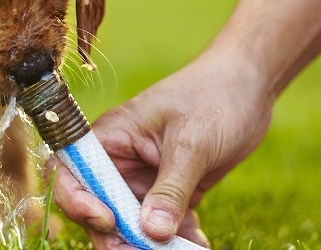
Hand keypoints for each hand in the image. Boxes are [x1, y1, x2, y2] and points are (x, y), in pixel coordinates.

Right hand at [51, 48, 272, 248]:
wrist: (248, 86)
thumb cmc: (213, 97)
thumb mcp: (191, 143)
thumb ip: (171, 189)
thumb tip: (151, 232)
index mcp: (110, 137)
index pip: (71, 174)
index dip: (77, 202)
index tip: (108, 220)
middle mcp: (119, 161)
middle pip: (99, 209)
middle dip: (119, 237)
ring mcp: (143, 177)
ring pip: (132, 224)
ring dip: (151, 244)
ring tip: (184, 249)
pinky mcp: (169, 190)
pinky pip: (163, 225)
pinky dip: (177, 240)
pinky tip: (198, 242)